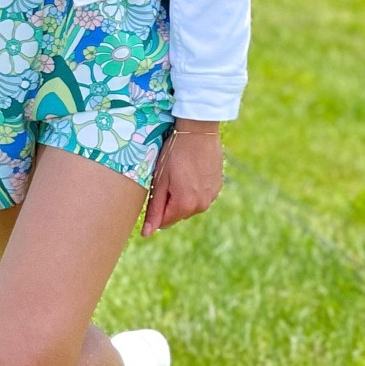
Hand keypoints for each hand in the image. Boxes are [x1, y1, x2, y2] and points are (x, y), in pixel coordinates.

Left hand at [142, 121, 223, 235]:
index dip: (156, 209)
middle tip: (167, 179)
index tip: (154, 191)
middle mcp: (200, 206)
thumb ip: (154, 209)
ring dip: (183, 196)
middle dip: (169, 202)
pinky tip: (191, 172)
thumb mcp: (159, 180)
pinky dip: (194, 189)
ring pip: (190, 206)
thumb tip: (146, 234)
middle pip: (178, 214)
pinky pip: (201, 196)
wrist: (198, 131)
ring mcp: (211, 197)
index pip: (164, 222)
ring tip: (180, 173)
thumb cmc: (174, 153)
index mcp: (184, 205)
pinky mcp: (217, 187)